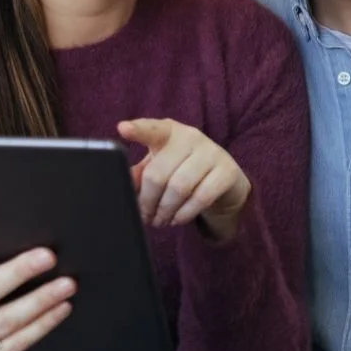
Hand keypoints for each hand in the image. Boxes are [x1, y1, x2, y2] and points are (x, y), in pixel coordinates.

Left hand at [116, 118, 251, 240]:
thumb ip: (140, 174)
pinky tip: (177, 219)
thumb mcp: (160, 168)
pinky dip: (184, 213)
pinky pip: (201, 197)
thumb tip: (125, 184)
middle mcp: (191, 137)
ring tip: (160, 221)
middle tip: (146, 217)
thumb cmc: (184, 171)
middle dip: (148, 201)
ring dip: (165, 210)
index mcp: (169, 132)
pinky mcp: (227, 172)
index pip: (152, 129)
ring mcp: (212, 152)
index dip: (137, 130)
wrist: (226, 182)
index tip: (122, 129)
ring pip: (179, 187)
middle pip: (158, 173)